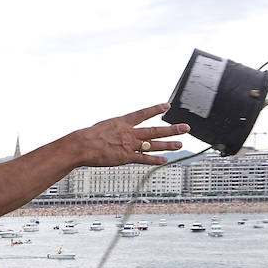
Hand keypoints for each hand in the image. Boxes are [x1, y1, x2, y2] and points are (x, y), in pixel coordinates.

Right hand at [71, 104, 189, 167]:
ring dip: (168, 144)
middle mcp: (129, 132)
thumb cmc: (87, 137)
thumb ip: (113, 129)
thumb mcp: (103, 127)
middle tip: (185, 128)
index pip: (143, 114)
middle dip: (171, 129)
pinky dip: (154, 160)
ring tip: (180, 144)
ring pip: (153, 144)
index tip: (167, 106)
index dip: (155, 109)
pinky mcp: (126, 157)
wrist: (81, 145)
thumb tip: (115, 129)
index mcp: (122, 122)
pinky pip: (143, 159)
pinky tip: (164, 160)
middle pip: (154, 130)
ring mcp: (129, 145)